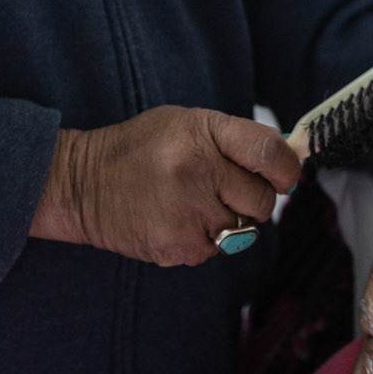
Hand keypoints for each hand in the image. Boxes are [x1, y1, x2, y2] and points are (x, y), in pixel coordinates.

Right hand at [32, 107, 300, 266]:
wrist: (82, 184)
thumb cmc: (142, 149)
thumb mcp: (186, 123)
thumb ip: (237, 139)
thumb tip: (290, 162)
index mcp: (202, 134)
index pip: (269, 153)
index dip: (286, 168)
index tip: (282, 174)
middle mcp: (197, 173)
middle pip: (262, 200)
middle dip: (252, 197)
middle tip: (224, 189)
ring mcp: (187, 214)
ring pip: (243, 230)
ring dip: (228, 220)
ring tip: (193, 203)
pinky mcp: (177, 247)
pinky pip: (217, 251)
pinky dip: (205, 239)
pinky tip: (176, 220)